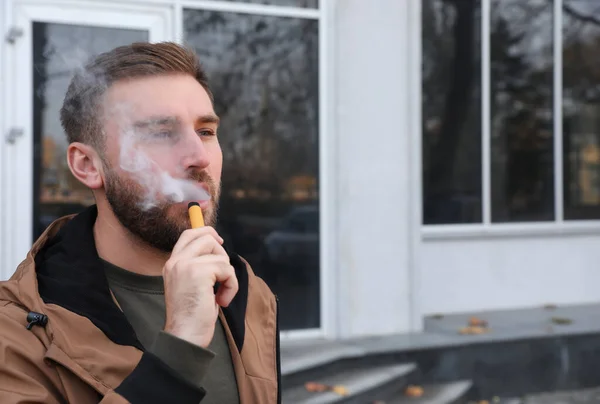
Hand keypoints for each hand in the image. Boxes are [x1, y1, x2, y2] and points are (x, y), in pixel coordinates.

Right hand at [162, 227, 238, 347]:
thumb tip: (218, 252)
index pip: (189, 234)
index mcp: (172, 264)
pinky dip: (231, 285)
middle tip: (222, 276)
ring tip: (220, 295)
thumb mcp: (193, 285)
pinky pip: (227, 269)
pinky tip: (222, 301)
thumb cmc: (192, 317)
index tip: (220, 243)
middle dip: (221, 255)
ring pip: (220, 255)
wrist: (184, 337)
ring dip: (228, 275)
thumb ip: (199, 267)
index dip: (207, 232)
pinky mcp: (198, 272)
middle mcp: (176, 261)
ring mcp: (185, 265)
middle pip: (206, 237)